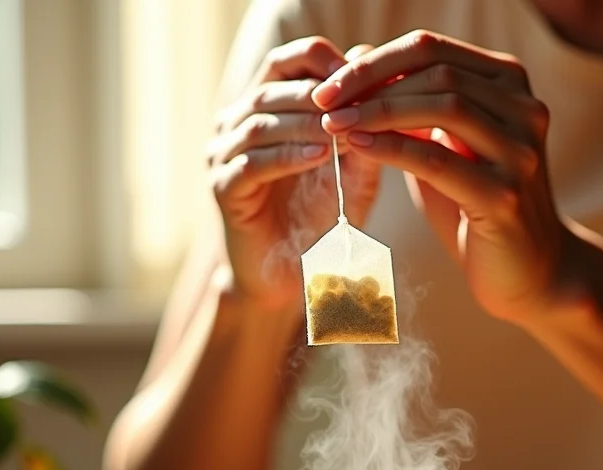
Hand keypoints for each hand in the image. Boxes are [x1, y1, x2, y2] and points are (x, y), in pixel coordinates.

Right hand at [208, 38, 379, 308]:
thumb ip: (359, 129)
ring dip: (304, 124)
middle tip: (354, 100)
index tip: (357, 71)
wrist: (285, 276)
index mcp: (261, 110)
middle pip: (270, 88)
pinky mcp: (223, 188)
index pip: (283, 64)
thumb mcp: (349, 171)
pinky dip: (286, 158)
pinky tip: (318, 157)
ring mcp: (223, 156)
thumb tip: (378, 79)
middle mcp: (235, 126)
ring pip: (260, 123)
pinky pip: (252, 164)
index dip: (318, 60)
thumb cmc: (316, 220)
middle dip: (315, 94)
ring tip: (340, 129)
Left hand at [313, 30, 571, 323]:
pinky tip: (359, 148)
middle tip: (324, 103)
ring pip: (443, 108)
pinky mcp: (506, 196)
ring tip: (335, 124)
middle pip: (437, 71)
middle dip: (370, 84)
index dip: (375, 62)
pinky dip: (393, 150)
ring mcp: (520, 152)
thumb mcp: (444, 150)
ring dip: (378, 113)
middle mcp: (525, 109)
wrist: (524, 271)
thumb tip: (356, 74)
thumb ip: (414, 115)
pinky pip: (438, 162)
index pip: (433, 51)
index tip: (329, 84)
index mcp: (510, 85)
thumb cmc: (476, 208)